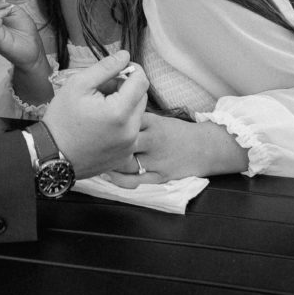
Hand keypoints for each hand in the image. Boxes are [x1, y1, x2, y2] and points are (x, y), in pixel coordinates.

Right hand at [43, 51, 148, 179]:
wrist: (52, 155)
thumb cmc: (62, 118)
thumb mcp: (78, 84)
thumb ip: (105, 67)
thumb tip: (125, 55)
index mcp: (120, 112)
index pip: (142, 80)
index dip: (131, 69)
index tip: (116, 70)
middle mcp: (131, 131)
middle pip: (141, 97)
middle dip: (125, 88)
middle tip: (101, 90)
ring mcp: (130, 146)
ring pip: (137, 114)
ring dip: (124, 105)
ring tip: (99, 108)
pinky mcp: (126, 156)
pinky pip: (131, 131)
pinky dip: (121, 124)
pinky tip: (101, 126)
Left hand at [103, 111, 248, 187]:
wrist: (205, 148)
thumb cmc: (178, 132)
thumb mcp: (158, 118)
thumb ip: (136, 119)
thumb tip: (112, 113)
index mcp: (153, 122)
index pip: (124, 117)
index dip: (107, 118)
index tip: (93, 119)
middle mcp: (153, 140)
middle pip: (122, 139)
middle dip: (105, 139)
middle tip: (88, 140)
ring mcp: (156, 160)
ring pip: (125, 161)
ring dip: (109, 159)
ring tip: (95, 157)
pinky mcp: (159, 176)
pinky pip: (134, 181)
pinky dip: (118, 179)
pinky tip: (108, 174)